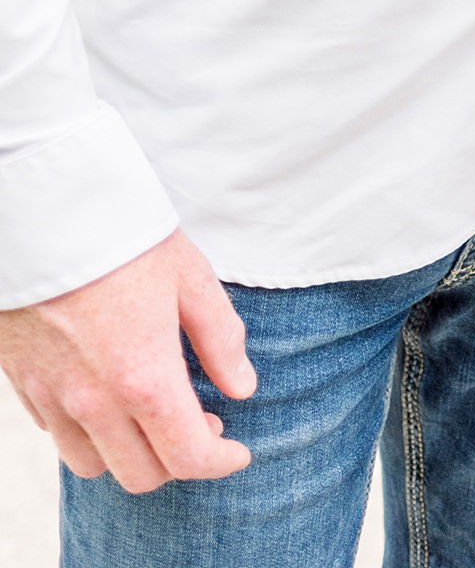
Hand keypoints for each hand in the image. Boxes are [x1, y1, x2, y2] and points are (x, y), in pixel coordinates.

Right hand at [0, 228, 255, 491]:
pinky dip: (88, 431)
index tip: (237, 451)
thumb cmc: (125, 236)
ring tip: (152, 412)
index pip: (188, 457)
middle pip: (141, 475)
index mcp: (143, 378)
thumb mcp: (191, 277)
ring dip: (129, 452)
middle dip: (178, 460)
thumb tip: (241, 387)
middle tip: (200, 422)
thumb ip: (220, 338)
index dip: (221, 462)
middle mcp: (93, 402)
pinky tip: (107, 393)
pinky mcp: (23, 384)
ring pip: (93, 465)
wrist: (47, 210)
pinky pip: (58, 435)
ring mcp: (52, 397)